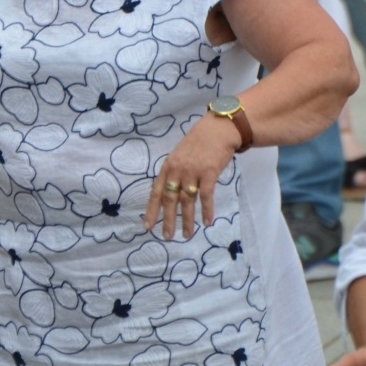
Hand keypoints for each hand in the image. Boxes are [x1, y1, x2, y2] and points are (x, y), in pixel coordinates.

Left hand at [143, 113, 236, 239]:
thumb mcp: (180, 155)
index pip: (156, 192)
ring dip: (187, 220)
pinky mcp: (208, 172)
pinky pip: (206, 196)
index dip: (151, 210)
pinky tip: (207, 222)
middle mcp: (177, 170)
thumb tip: (170, 194)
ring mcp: (192, 171)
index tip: (147, 227)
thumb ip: (174, 173)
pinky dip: (207, 210)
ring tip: (187, 235)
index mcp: (167, 166)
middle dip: (168, 220)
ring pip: (187, 201)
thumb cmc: (199, 142)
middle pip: (170, 199)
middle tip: (167, 237)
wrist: (218, 129)